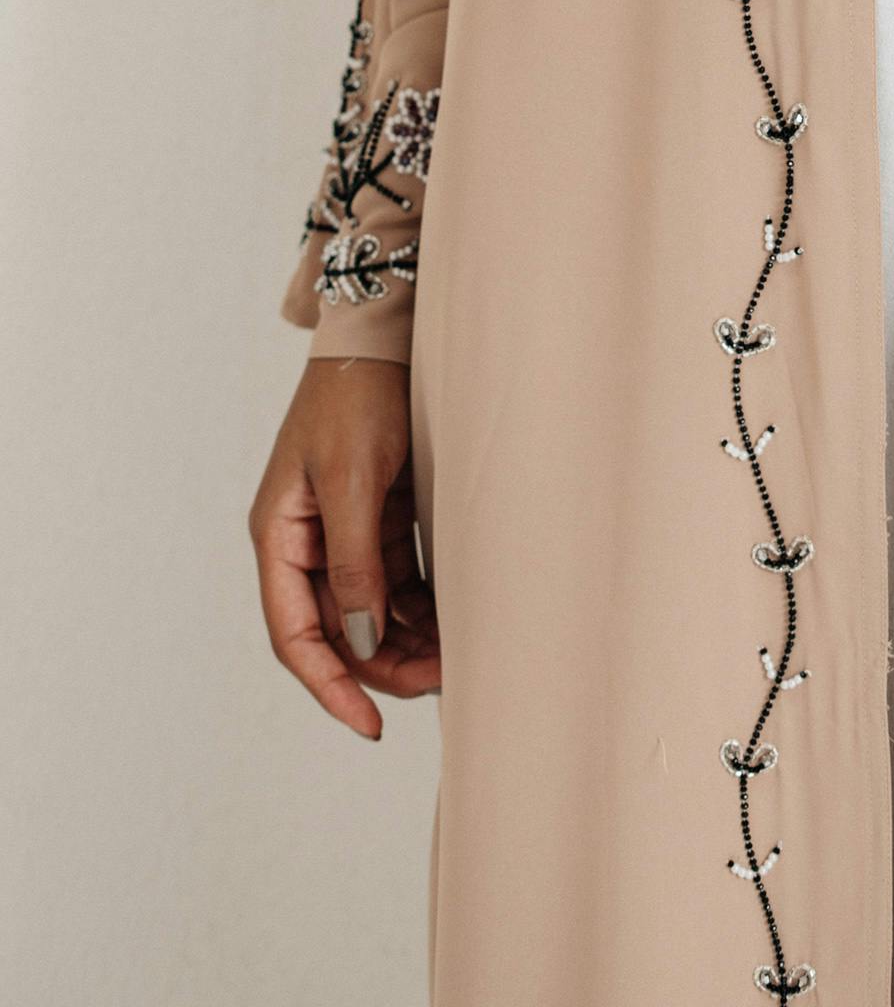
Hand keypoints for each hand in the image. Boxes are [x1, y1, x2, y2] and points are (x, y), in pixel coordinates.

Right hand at [249, 354, 441, 736]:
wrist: (386, 332)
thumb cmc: (356, 397)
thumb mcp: (352, 480)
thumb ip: (353, 561)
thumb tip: (360, 637)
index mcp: (279, 536)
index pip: (295, 635)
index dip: (330, 685)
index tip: (369, 723)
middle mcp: (304, 542)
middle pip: (336, 630)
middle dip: (382, 666)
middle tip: (437, 684)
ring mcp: (342, 532)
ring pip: (370, 611)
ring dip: (406, 641)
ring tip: (453, 661)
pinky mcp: (378, 517)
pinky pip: (396, 581)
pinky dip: (421, 607)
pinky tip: (454, 623)